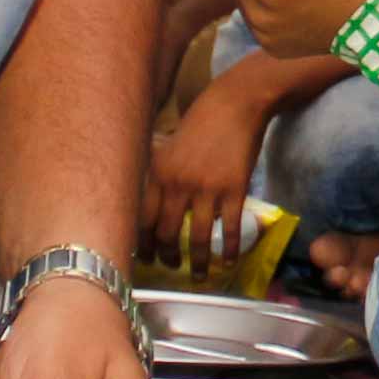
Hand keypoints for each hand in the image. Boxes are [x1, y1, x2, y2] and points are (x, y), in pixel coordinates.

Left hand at [145, 76, 273, 273]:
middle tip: (171, 267)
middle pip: (166, 234)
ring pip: (196, 238)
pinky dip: (229, 249)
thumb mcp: (169, 147)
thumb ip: (160, 176)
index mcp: (158, 173)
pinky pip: (229, 229)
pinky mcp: (234, 190)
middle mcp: (178, 184)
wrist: (235, 104)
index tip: (145, 258)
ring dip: (197, 263)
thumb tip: (151, 208)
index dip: (143, 245)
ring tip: (198, 275)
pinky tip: (229, 260)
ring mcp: (207, 189)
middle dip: (167, 258)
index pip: (142, 220)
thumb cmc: (200, 124)